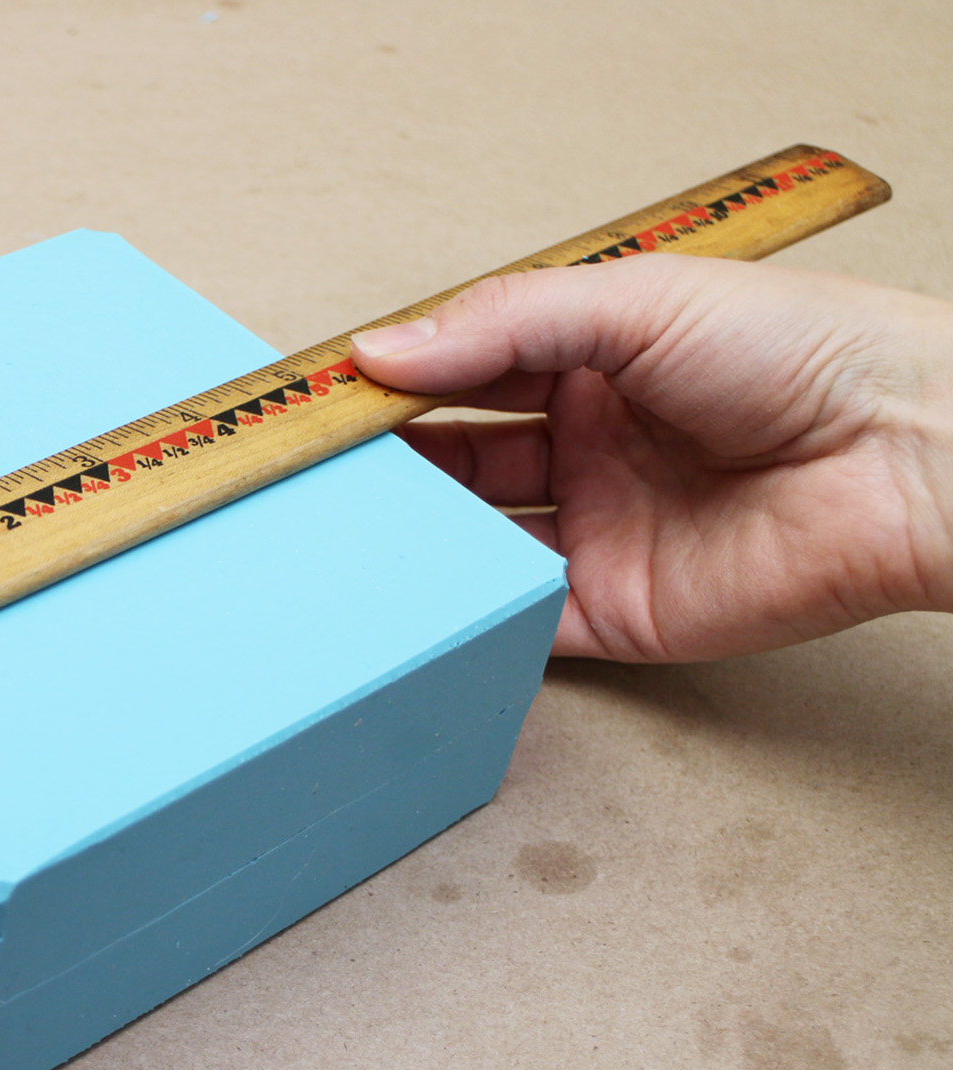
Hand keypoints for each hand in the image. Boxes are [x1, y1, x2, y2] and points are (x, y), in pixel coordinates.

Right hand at [350, 255, 952, 660]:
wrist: (904, 454)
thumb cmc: (801, 353)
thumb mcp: (634, 304)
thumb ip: (501, 325)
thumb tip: (382, 349)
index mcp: (592, 366)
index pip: (465, 375)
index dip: (396, 383)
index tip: (323, 393)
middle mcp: (589, 449)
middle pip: (458, 461)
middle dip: (390, 463)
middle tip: (317, 467)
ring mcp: (599, 534)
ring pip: (477, 543)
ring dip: (416, 536)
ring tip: (345, 526)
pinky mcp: (618, 613)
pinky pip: (521, 624)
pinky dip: (465, 616)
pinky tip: (412, 596)